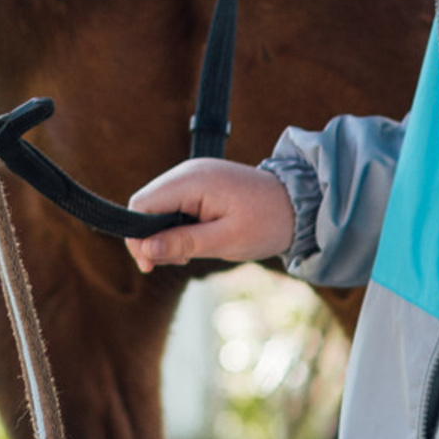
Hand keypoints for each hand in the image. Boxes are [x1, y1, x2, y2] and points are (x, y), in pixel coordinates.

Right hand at [123, 159, 297, 274]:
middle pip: (146, 203)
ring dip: (163, 232)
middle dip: (150, 237)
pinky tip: (192, 240)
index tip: (149, 266)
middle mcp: (186, 172)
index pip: (142, 204)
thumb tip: (145, 249)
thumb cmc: (267, 223)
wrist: (300, 205)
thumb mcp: (226, 240)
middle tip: (173, 263)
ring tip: (186, 255)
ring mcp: (193, 175)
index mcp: (191, 181)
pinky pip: (174, 202)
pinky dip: (175, 223)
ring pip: (158, 204)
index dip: (137, 236)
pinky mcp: (201, 182)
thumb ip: (183, 242)